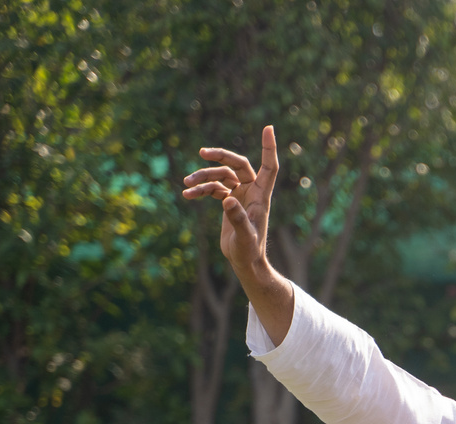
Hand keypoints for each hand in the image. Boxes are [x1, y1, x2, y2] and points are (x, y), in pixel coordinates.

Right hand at [182, 125, 279, 279]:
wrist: (244, 263)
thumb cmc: (249, 252)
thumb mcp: (244, 238)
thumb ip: (237, 219)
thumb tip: (228, 201)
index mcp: (262, 196)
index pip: (269, 167)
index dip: (269, 148)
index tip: (268, 128)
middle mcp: (253, 192)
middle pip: (238, 164)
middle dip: (221, 156)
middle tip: (202, 153)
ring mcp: (240, 196)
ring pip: (221, 176)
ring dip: (203, 177)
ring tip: (186, 184)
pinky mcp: (229, 202)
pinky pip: (214, 189)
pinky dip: (201, 190)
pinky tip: (187, 195)